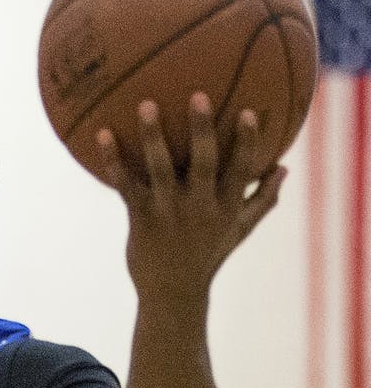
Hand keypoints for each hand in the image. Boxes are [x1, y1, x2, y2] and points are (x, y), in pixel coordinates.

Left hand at [94, 92, 285, 302]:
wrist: (173, 293)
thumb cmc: (208, 256)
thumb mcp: (239, 229)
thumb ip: (263, 198)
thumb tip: (284, 167)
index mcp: (226, 207)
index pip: (242, 169)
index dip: (247, 141)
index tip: (248, 111)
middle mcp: (199, 207)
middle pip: (204, 162)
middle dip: (202, 128)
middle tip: (198, 94)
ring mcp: (168, 211)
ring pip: (161, 168)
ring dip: (153, 135)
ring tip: (145, 103)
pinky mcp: (141, 217)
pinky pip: (126, 184)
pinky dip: (113, 159)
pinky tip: (102, 134)